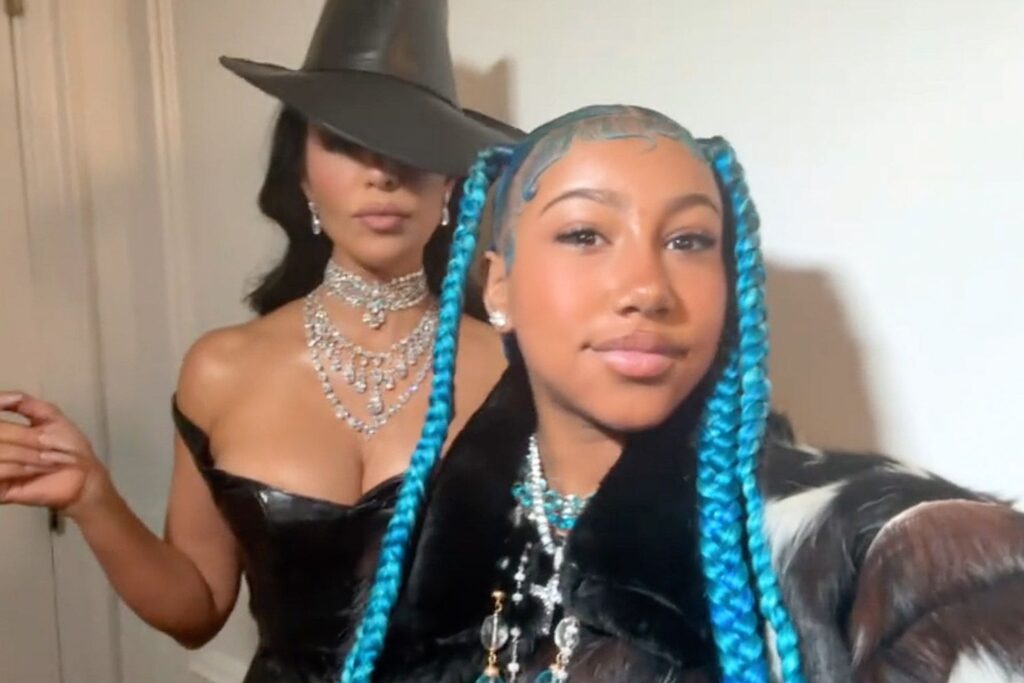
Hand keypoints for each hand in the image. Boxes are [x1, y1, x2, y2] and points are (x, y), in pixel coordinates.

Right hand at [0, 391, 111, 518]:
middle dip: (25, 437)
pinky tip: (35, 471)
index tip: (20, 415)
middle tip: (45, 443)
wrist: (81, 475)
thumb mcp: (48, 416)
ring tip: (48, 458)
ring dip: (27, 454)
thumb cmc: (66, 444)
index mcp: (3, 431)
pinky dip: (19, 469)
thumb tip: (6, 395)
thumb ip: (25, 403)